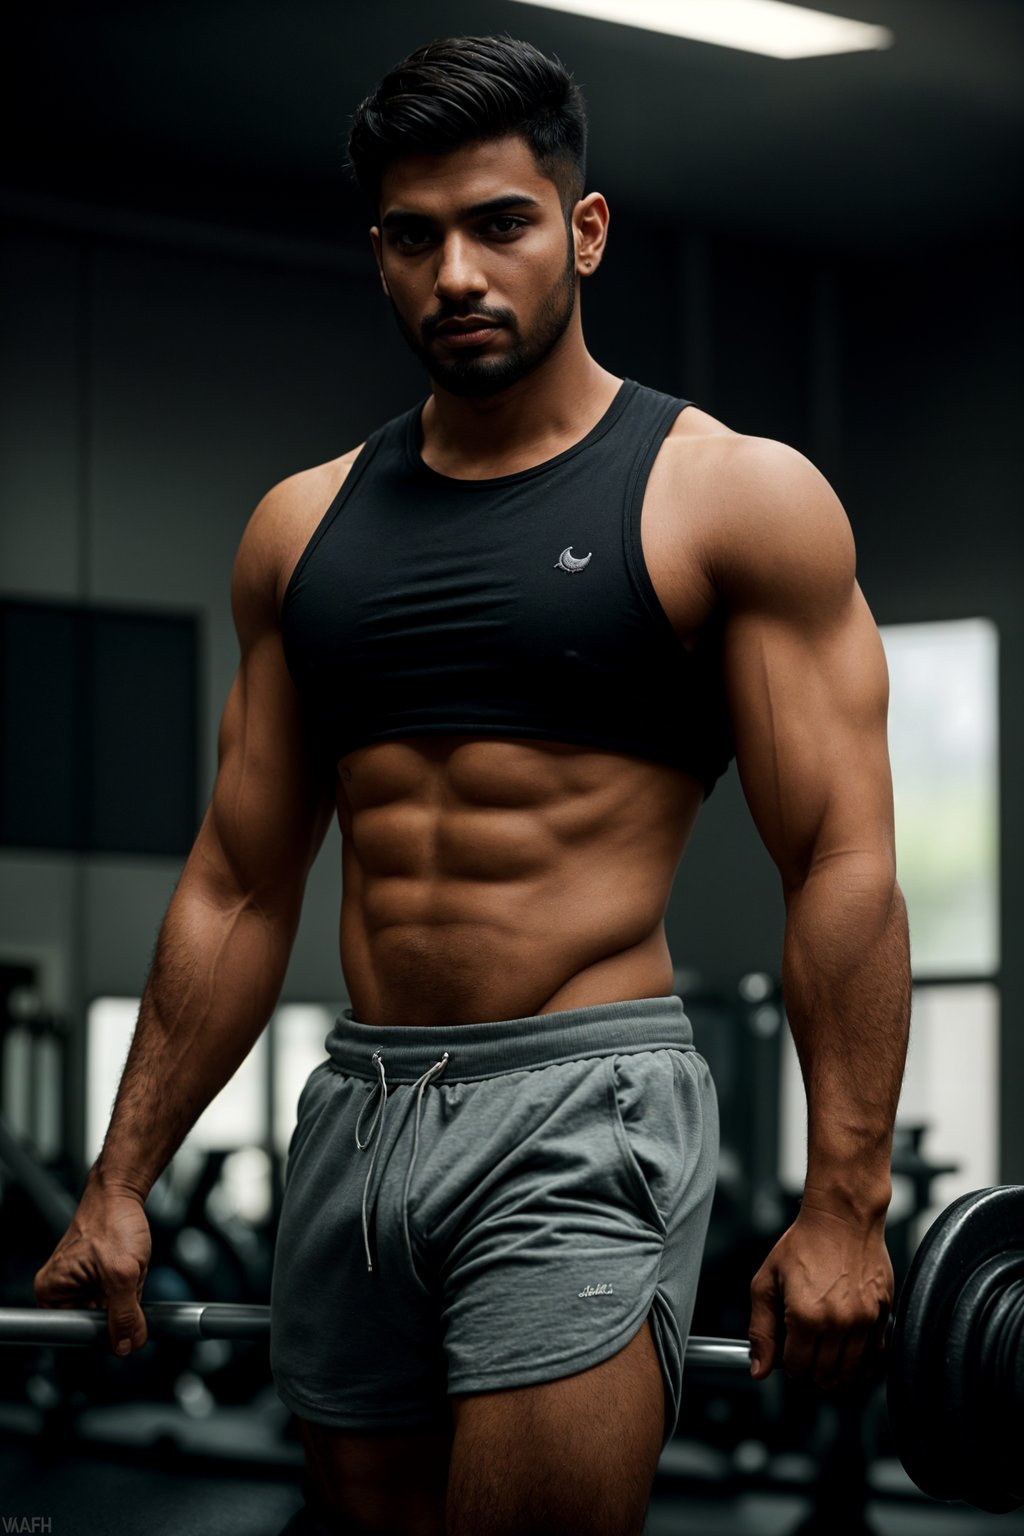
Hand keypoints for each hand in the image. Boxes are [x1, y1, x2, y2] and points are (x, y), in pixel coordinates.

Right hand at [34, 1179, 151, 1355]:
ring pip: (112, 1311)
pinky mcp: (99, 1278)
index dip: (102, 1334)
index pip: (76, 1333)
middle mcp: (62, 1291)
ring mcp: (82, 1285)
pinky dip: (131, 1286)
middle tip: (127, 1283)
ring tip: (128, 1270)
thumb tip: (127, 1344)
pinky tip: (132, 1267)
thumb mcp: (123, 1273)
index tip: (121, 1324)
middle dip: (120, 1308)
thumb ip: (125, 1314)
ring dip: (128, 1296)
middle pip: (95, 1324)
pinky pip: (120, 1297)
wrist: (122, 1192)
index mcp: (52, 1292)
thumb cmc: (112, 1221)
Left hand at [748, 1201, 892, 1387]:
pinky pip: (876, 1357)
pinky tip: (848, 1345)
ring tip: (826, 1348)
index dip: (788, 1363)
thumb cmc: (804, 1244)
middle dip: (810, 1368)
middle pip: (824, 1376)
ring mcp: (864, 1320)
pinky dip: (862, 1360)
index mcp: (805, 1316)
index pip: (797, 1368)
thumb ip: (761, 1329)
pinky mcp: (883, 1314)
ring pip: (851, 1372)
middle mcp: (837, 1322)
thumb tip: (760, 1369)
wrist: (842, 1218)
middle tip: (805, 1347)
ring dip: (836, 1369)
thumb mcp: (766, 1283)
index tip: (787, 1351)